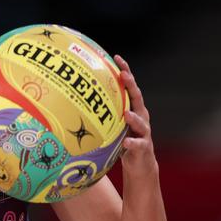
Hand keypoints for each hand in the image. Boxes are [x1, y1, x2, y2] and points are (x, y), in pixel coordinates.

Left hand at [114, 55, 158, 176]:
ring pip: (141, 122)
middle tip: (124, 75)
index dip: (125, 71)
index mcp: (133, 108)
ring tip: (126, 113)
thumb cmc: (123, 139)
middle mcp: (141, 117)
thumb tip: (77, 97)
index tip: (116, 57)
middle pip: (138, 98)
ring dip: (134, 117)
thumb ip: (103, 110)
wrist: (140, 163)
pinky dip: (132, 143)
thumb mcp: (114, 123)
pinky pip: (138, 144)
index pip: (130, 87)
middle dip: (132, 85)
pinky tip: (125, 142)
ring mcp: (144, 132)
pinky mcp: (143, 148)